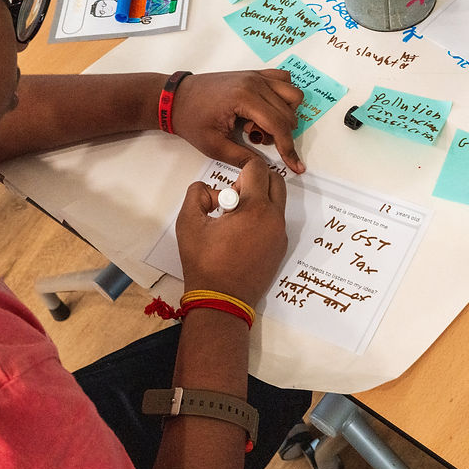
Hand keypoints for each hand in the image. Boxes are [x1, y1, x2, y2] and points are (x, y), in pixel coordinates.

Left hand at [171, 69, 305, 173]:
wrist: (176, 98)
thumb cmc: (191, 119)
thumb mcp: (214, 146)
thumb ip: (242, 158)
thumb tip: (264, 168)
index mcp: (244, 98)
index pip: (279, 125)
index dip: (289, 149)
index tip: (296, 165)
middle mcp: (254, 83)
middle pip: (289, 112)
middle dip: (279, 133)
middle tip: (254, 138)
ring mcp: (256, 76)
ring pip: (292, 94)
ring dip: (284, 114)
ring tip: (259, 124)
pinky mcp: (254, 74)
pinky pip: (283, 80)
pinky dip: (283, 96)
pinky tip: (265, 110)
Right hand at [175, 158, 287, 306]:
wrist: (221, 299)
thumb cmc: (204, 263)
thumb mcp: (188, 222)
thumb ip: (197, 193)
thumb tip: (212, 191)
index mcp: (255, 208)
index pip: (258, 169)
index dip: (242, 168)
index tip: (229, 183)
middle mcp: (274, 219)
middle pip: (275, 181)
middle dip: (256, 180)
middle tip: (234, 196)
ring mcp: (280, 235)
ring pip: (277, 202)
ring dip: (260, 199)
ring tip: (235, 217)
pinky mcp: (280, 249)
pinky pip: (276, 221)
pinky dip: (262, 218)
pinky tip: (242, 234)